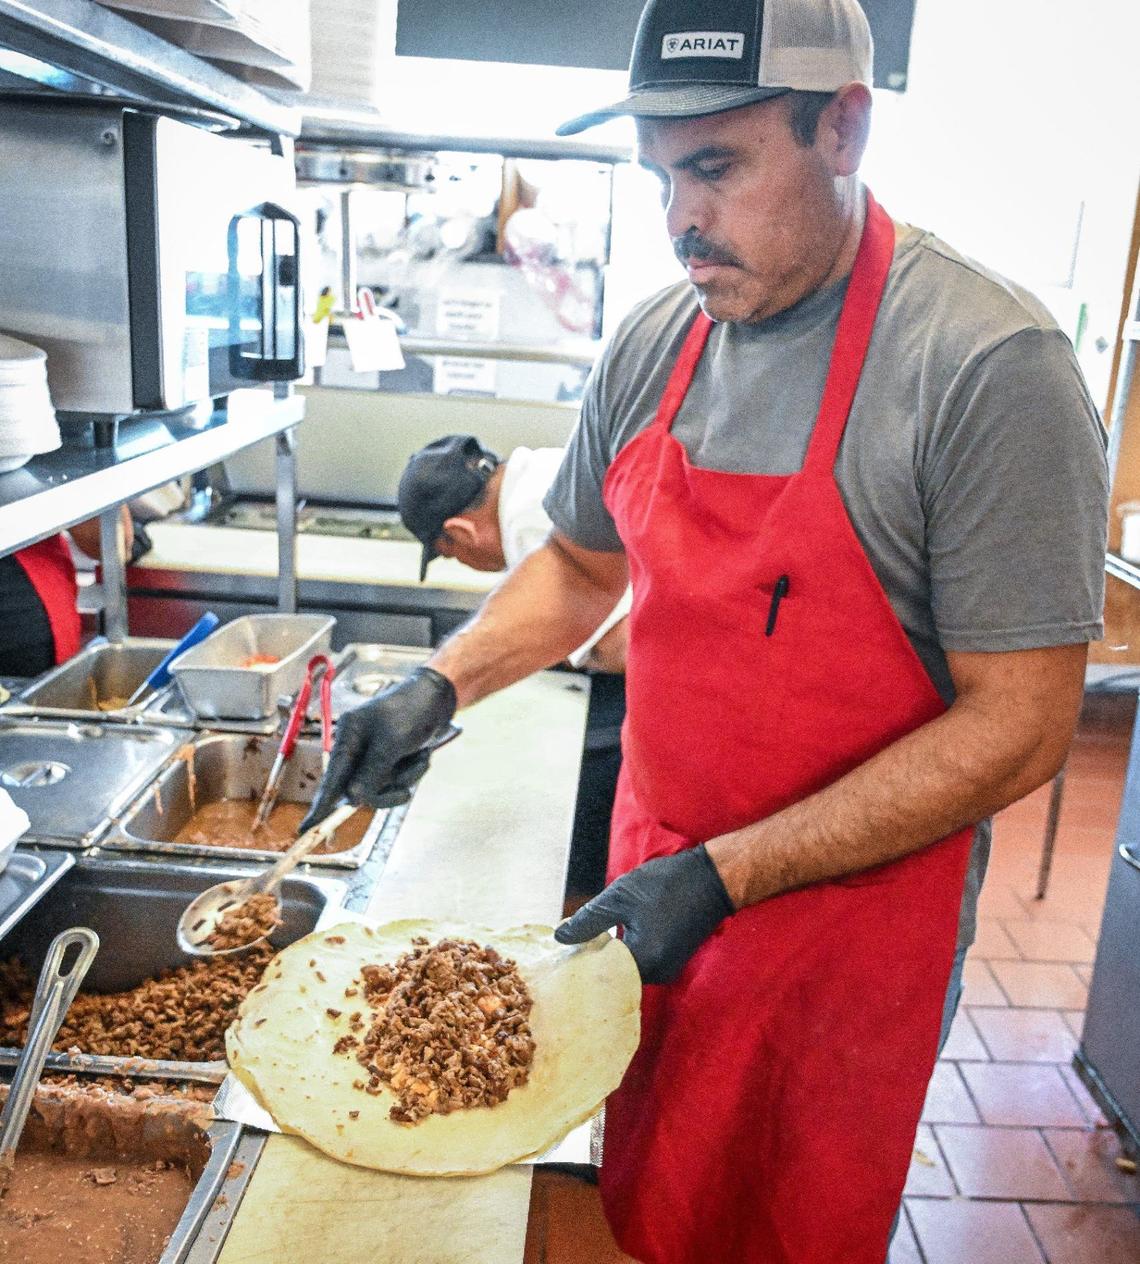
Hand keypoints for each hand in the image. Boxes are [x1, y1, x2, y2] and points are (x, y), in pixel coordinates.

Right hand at [300, 667, 456, 830]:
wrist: (439, 697)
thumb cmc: (412, 711)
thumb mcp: (391, 742)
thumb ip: (371, 772)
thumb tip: (352, 799)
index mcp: (348, 737)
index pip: (331, 778)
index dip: (320, 805)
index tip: (307, 828)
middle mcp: (357, 747)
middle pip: (359, 788)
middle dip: (385, 789)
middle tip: (403, 789)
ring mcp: (374, 755)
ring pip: (382, 786)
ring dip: (404, 777)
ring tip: (419, 756)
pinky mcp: (391, 759)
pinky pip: (397, 780)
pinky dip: (412, 772)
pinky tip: (421, 754)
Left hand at [553, 845, 734, 984]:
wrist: (712, 878)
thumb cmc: (667, 884)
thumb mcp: (620, 896)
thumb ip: (589, 920)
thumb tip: (560, 938)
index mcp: (644, 961)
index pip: (599, 974)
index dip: (577, 963)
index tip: (557, 954)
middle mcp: (657, 974)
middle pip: (611, 976)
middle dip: (590, 960)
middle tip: (566, 947)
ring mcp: (665, 970)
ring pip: (624, 969)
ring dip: (606, 955)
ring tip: (584, 939)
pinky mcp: (669, 961)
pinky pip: (637, 963)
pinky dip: (622, 952)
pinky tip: (608, 937)